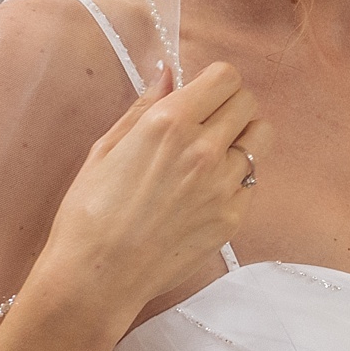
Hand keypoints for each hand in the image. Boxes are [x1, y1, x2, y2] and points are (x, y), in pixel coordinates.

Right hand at [41, 61, 263, 317]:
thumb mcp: (106, 148)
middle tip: (207, 124)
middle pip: (248, 103)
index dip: (215, 82)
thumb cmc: (89, 212)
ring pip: (261, 139)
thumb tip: (169, 74)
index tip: (202, 95)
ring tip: (212, 156)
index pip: (225, 77)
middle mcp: (204, 149)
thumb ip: (146, 106)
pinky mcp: (233, 217)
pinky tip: (205, 192)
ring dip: (241, 138)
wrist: (98, 276)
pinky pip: (251, 179)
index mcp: (170, 123)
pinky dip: (236, 177)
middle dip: (230, 106)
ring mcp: (224, 185)